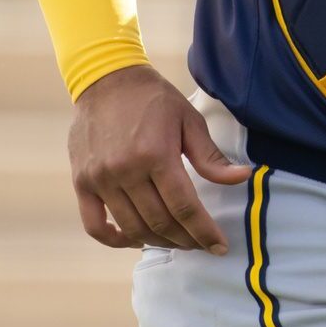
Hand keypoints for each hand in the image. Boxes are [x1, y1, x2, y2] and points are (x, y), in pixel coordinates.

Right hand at [68, 63, 251, 252]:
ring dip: (157, 241)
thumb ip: (211, 156)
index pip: (185, 207)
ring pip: (132, 228)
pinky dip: (114, 240)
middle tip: (200, 244)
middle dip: (186, 239)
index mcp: (156, 153)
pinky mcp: (82, 182)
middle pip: (160, 222)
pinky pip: (95, 226)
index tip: (219, 247)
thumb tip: (242, 177)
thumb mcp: (189, 119)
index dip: (204, 231)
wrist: (107, 79)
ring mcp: (100, 179)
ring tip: (175, 240)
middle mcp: (126, 170)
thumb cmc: (154, 98)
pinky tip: (133, 239)